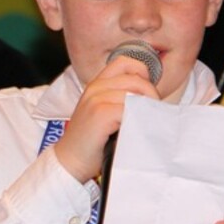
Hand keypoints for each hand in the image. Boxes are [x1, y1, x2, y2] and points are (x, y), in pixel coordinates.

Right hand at [53, 55, 159, 182]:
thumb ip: (120, 99)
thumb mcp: (103, 112)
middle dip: (151, 96)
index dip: (143, 75)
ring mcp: (97, 99)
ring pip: (135, 94)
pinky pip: (130, 109)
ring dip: (146, 109)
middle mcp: (96, 87)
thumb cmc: (91, 140)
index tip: (147, 94)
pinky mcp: (100, 113)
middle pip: (137, 80)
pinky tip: (135, 130)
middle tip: (153, 113)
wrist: (70, 160)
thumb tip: (150, 98)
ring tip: (145, 123)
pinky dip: (138, 119)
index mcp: (97, 83)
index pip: (127, 63)